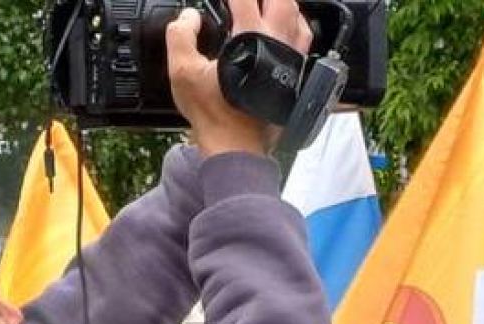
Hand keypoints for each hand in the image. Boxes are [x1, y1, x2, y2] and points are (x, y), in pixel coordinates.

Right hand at [167, 0, 311, 157]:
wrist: (237, 149)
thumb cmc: (214, 117)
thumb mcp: (183, 72)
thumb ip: (180, 35)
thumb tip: (189, 16)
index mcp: (250, 38)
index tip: (223, 0)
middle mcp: (277, 45)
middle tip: (246, 0)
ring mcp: (291, 61)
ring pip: (297, 15)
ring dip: (281, 4)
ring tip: (265, 5)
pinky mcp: (297, 77)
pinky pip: (304, 40)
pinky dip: (295, 24)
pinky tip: (283, 27)